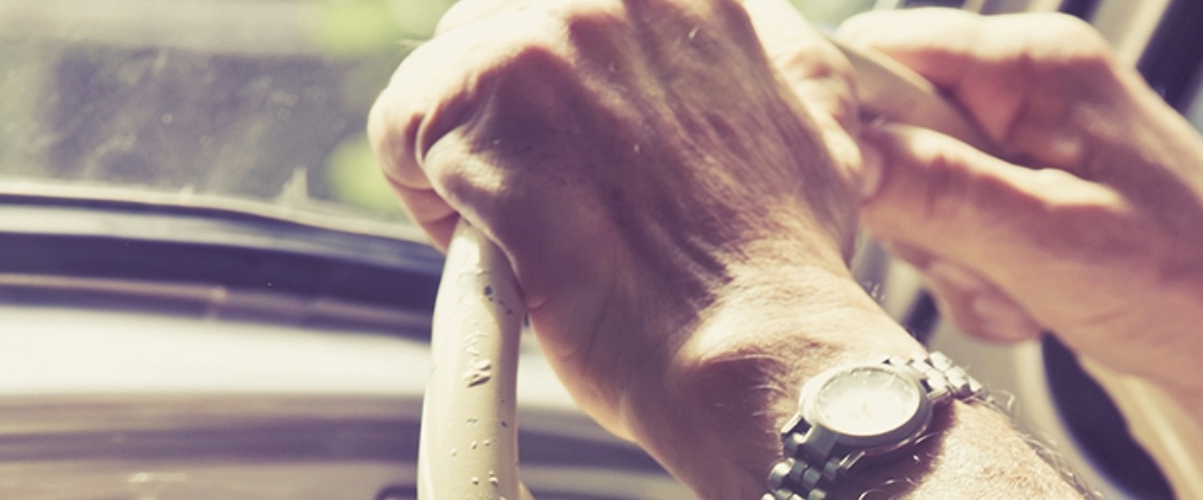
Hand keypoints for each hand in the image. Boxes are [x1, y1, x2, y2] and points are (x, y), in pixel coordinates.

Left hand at [367, 0, 866, 437]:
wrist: (753, 340)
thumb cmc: (778, 266)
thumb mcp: (804, 121)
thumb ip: (750, 64)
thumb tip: (731, 53)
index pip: (564, 13)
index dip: (560, 93)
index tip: (575, 152)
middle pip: (494, 31)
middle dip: (506, 122)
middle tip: (553, 204)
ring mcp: (551, 33)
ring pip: (443, 81)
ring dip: (465, 159)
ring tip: (529, 234)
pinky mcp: (484, 91)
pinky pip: (398, 130)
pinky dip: (427, 201)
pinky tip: (498, 247)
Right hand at [838, 10, 1202, 497]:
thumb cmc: (1191, 287)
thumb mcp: (1046, 242)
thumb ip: (934, 189)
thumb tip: (842, 151)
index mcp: (1037, 63)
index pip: (887, 50)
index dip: (850, 118)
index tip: (855, 189)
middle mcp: (1033, 87)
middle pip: (898, 128)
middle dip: (918, 213)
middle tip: (979, 263)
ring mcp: (1037, 141)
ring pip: (923, 188)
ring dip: (954, 258)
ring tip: (1022, 292)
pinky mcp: (1040, 191)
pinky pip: (962, 226)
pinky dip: (982, 277)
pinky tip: (1034, 304)